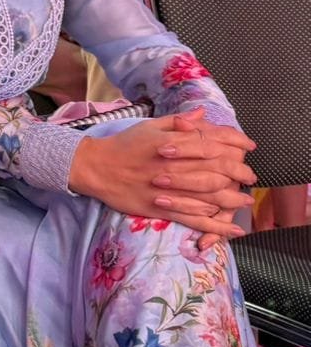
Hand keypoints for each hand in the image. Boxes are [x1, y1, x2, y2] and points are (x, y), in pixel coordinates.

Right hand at [69, 111, 254, 239]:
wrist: (96, 167)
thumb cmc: (123, 145)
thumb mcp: (148, 126)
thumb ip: (177, 122)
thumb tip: (202, 115)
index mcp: (172, 144)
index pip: (213, 142)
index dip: (235, 143)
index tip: (248, 146)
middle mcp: (175, 167)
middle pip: (217, 169)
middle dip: (239, 173)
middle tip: (250, 176)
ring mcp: (170, 190)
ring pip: (210, 196)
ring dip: (232, 200)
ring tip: (244, 201)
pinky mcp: (162, 209)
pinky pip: (194, 219)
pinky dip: (215, 227)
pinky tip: (232, 231)